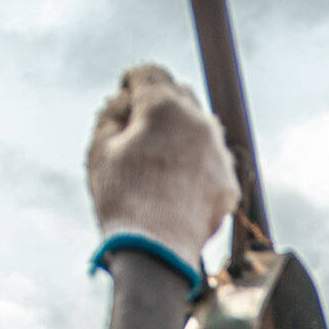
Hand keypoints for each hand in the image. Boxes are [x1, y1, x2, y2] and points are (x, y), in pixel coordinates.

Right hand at [88, 64, 239, 271]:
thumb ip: (110, 114)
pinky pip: (212, 160)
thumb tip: (124, 101)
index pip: (148, 73)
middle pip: (179, 94)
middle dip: (159, 104)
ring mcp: (218, 152)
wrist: (156, 255)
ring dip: (182, 132)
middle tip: (140, 128)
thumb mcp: (99, 152)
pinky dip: (196, 164)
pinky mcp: (229, 182)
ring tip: (161, 159)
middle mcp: (199, 121)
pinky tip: (177, 186)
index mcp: (163, 107)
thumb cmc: (122, 202)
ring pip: (200, 126)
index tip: (125, 94)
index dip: (132, 82)